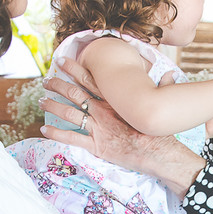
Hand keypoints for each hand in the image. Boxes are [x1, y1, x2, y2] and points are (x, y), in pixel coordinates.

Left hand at [41, 57, 178, 175]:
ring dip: (53, 106)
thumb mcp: (160, 105)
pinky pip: (72, 138)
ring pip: (69, 113)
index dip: (74, 68)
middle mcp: (103, 111)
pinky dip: (57, 134)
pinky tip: (44, 130)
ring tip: (42, 101)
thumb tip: (170, 75)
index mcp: (115, 100)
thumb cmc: (159, 131)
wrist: (159, 153)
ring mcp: (98, 128)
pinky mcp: (97, 146)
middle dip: (58, 85)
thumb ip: (163, 87)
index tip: (62, 60)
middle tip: (46, 80)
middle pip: (74, 93)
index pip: (90, 79)